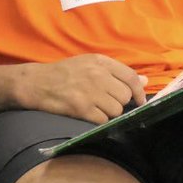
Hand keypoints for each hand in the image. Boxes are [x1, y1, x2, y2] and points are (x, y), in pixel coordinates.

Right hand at [19, 54, 147, 124]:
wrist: (37, 83)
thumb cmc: (65, 73)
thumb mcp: (90, 64)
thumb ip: (117, 72)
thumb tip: (145, 81)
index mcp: (100, 61)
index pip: (131, 77)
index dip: (140, 92)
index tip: (140, 101)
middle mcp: (97, 75)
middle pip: (125, 96)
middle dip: (119, 102)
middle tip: (106, 101)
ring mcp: (90, 92)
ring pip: (116, 110)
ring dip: (109, 113)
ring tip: (95, 107)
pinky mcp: (81, 108)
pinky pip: (103, 120)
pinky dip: (98, 120)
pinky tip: (88, 113)